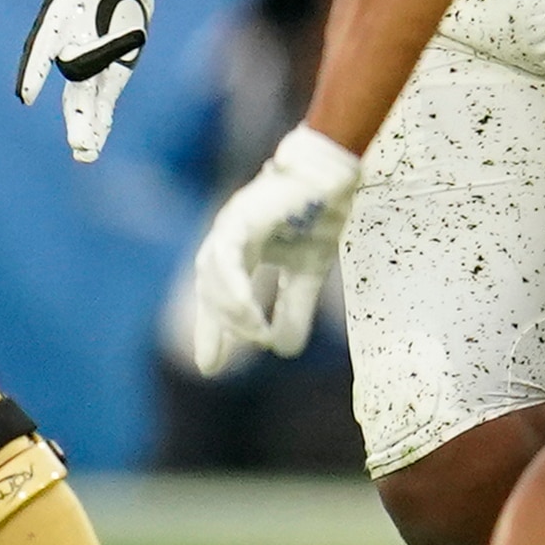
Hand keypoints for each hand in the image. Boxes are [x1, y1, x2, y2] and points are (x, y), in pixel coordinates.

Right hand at [15, 0, 158, 163]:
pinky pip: (103, 99)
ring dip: (85, 126)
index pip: (44, 46)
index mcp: (59, 17)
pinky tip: (90, 151)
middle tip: (78, 140)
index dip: (35, 70)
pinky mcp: (110, 69)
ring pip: (84, 99)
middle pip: (70, 82)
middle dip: (75, 111)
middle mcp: (70, 44)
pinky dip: (99, 122)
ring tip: (84, 155)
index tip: (27, 96)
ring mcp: (91, 60)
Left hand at [188, 127, 362, 374]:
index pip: (219, 297)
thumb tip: (285, 351)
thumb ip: (295, 309)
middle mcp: (228, 241)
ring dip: (230, 311)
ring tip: (253, 334)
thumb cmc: (321, 216)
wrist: (335, 177)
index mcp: (241, 252)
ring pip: (213, 277)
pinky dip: (233, 288)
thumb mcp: (309, 273)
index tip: (210, 367)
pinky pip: (227, 259)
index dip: (214, 331)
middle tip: (217, 361)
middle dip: (213, 326)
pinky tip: (244, 310)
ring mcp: (230, 228)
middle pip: (210, 291)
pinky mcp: (240, 219)